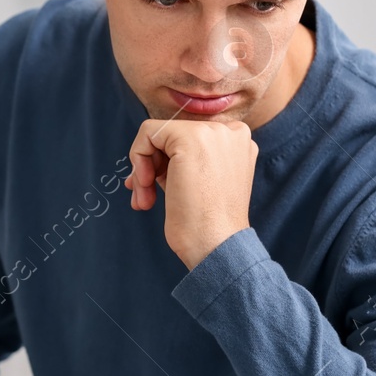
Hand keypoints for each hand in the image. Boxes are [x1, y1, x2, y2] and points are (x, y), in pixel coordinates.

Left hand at [127, 117, 257, 268]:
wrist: (215, 244)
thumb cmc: (206, 224)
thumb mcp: (199, 182)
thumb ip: (181, 162)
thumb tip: (144, 159)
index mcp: (238, 143)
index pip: (188, 139)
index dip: (167, 162)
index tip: (157, 186)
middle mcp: (230, 131)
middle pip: (173, 136)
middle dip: (152, 167)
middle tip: (145, 196)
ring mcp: (213, 132)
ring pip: (158, 135)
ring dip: (143, 169)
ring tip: (144, 199)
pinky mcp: (190, 137)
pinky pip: (148, 133)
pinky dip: (138, 159)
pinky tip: (145, 187)